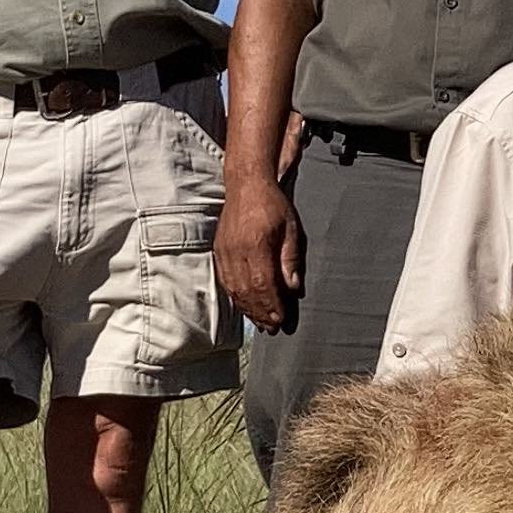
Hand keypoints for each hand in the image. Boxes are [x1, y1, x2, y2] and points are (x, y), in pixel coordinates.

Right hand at [220, 170, 304, 329]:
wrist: (246, 185)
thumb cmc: (273, 205)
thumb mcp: (291, 229)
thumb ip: (290, 259)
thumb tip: (293, 288)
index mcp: (255, 244)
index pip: (263, 284)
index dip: (271, 305)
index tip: (281, 319)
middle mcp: (236, 251)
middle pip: (246, 291)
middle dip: (260, 313)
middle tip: (272, 328)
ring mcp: (224, 252)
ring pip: (234, 289)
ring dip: (248, 309)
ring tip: (261, 322)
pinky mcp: (219, 252)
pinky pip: (226, 281)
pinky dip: (236, 297)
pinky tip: (246, 305)